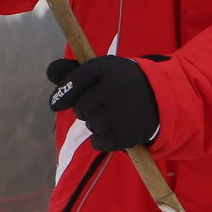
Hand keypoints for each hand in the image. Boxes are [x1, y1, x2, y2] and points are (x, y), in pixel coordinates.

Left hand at [46, 55, 161, 152]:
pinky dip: (101, 139)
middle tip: (98, 105)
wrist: (161, 97)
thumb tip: (50, 72)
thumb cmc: (120, 82)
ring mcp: (124, 111)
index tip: (55, 105)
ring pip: (92, 125)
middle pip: (81, 108)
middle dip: (84, 109)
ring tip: (110, 115)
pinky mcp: (131, 132)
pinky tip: (113, 129)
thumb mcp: (101, 70)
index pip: (74, 82)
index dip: (62, 95)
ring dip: (95, 124)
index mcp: (106, 68)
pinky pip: (100, 143)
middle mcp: (116, 88)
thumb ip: (72, 71)